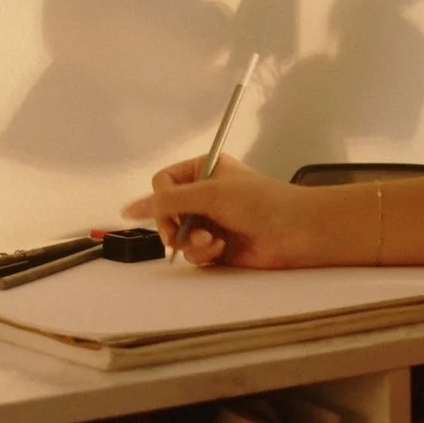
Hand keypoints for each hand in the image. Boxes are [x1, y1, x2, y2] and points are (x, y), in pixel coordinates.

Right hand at [122, 155, 330, 267]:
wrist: (295, 231)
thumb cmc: (259, 202)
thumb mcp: (209, 194)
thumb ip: (166, 202)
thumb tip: (128, 208)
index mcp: (204, 169)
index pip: (162, 183)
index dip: (161, 200)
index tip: (167, 213)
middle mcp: (205, 194)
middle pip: (165, 212)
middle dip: (173, 226)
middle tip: (178, 235)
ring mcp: (210, 221)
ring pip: (177, 236)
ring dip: (190, 242)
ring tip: (210, 241)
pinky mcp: (217, 246)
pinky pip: (193, 253)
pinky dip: (202, 253)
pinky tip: (220, 250)